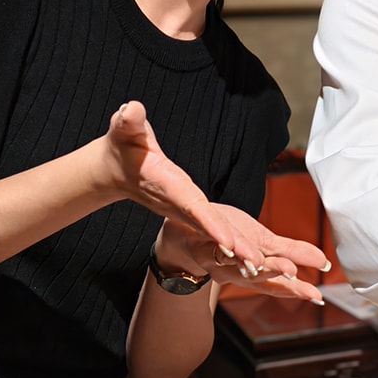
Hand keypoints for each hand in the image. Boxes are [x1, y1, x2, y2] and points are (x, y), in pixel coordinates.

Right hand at [104, 100, 267, 271]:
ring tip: (263, 266)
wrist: (114, 171)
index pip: (192, 205)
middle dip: (232, 246)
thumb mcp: (123, 130)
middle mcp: (179, 202)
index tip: (229, 240)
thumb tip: (131, 111)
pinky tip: (254, 257)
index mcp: (167, 185)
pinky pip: (214, 228)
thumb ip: (128, 122)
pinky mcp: (190, 210)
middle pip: (209, 226)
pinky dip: (233, 243)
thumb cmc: (122, 147)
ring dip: (238, 249)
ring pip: (215, 231)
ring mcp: (185, 209)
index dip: (211, 223)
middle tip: (258, 263)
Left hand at [156, 207, 328, 303]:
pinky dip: (219, 249)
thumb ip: (293, 252)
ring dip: (248, 263)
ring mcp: (217, 258)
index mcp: (254, 270)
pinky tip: (229, 247)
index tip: (316, 295)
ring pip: (233, 264)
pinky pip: (209, 248)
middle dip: (273, 274)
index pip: (277, 283)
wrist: (187, 231)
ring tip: (262, 261)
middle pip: (257, 276)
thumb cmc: (230, 237)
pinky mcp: (200, 244)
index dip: (295, 290)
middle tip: (291, 273)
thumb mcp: (266, 243)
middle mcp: (237, 269)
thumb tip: (324, 263)